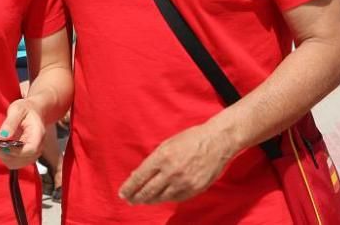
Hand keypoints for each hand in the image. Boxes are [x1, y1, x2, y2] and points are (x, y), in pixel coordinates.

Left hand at [0, 99, 45, 169]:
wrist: (33, 112)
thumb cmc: (26, 109)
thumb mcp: (17, 109)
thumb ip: (10, 123)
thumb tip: (2, 138)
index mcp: (38, 134)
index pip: (30, 149)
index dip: (14, 150)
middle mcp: (37, 147)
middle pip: (19, 158)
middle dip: (0, 151)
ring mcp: (31, 154)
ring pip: (13, 162)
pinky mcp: (24, 157)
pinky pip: (11, 161)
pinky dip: (0, 154)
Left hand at [118, 124, 234, 204]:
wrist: (217, 142)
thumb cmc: (191, 139)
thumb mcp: (167, 144)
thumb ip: (153, 160)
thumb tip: (137, 175)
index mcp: (162, 157)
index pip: (139, 177)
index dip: (129, 187)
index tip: (122, 193)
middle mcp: (171, 172)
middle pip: (148, 191)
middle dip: (136, 197)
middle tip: (129, 200)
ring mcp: (183, 182)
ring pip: (161, 197)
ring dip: (149, 200)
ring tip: (142, 201)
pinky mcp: (194, 190)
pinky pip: (175, 198)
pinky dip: (166, 199)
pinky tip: (160, 198)